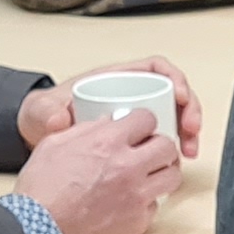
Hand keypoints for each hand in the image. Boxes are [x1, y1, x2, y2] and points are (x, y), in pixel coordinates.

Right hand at [13, 112, 180, 233]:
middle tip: (149, 151)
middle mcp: (128, 167)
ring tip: (149, 174)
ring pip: (172, 176)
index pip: (147, 119)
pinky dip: (147, 200)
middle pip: (167, 146)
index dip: (143, 123)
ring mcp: (137, 196)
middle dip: (159, 145)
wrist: (38, 232)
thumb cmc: (41, 190)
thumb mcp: (54, 145)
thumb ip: (85, 130)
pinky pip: (156, 204)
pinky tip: (131, 200)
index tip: (139, 130)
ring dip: (162, 172)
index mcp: (107, 143)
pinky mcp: (138, 221)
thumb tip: (106, 123)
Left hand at [15, 57, 202, 161]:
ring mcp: (136, 117)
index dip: (174, 79)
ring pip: (174, 118)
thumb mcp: (41, 111)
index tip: (180, 97)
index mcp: (116, 78)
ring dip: (188, 133)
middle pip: (174, 94)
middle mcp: (131, 94)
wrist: (41, 139)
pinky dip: (174, 150)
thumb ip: (46, 112)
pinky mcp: (137, 139)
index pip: (156, 69)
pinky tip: (176, 164)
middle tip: (191, 132)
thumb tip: (59, 117)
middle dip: (190, 111)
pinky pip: (164, 139)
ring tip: (189, 153)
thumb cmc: (45, 116)